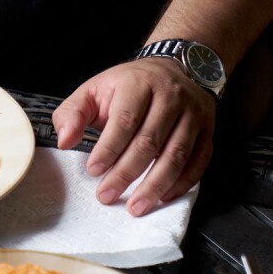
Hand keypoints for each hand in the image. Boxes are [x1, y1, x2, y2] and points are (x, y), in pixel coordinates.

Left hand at [52, 59, 215, 216]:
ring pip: (177, 154)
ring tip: (136, 206)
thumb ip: (72, 114)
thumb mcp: (93, 90)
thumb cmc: (128, 86)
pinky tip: (164, 196)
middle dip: (126, 173)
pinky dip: (183, 182)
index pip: (125, 120)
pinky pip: (199, 160)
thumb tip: (64, 141)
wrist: (174, 67)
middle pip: (150, 141)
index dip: (109, 148)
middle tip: (107, 195)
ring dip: (155, 185)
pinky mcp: (208, 129)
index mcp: (139, 84)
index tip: (93, 170)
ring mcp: (193, 113)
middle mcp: (171, 97)